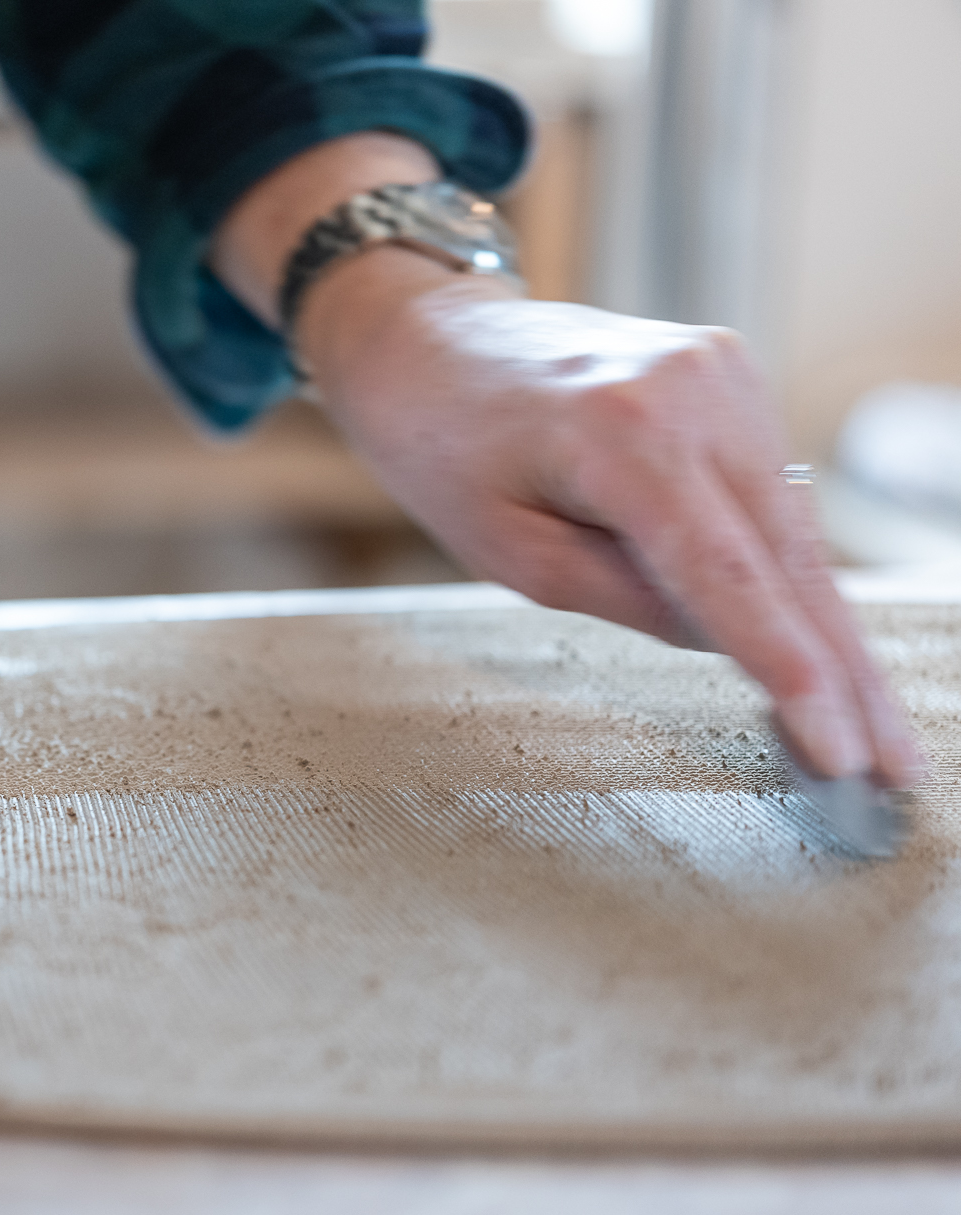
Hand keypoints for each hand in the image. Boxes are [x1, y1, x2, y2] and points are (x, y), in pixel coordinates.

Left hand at [304, 251, 920, 787]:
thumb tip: (735, 641)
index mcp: (622, 433)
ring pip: (793, 531)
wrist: (428, 336)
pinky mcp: (733, 375)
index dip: (792, 671)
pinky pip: (768, 494)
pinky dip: (786, 569)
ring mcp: (725, 373)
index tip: (840, 752)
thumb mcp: (507, 551)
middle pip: (790, 559)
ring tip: (868, 736)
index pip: (727, 576)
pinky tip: (815, 650)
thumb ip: (624, 597)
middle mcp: (694, 390)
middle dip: (845, 674)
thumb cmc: (442, 446)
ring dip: (828, 631)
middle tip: (893, 771)